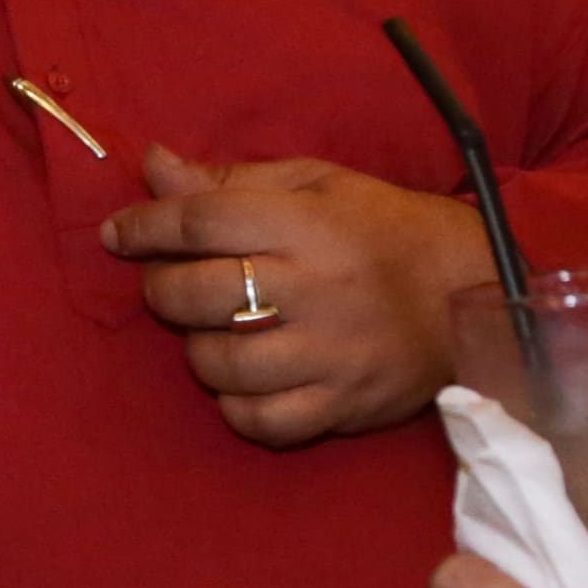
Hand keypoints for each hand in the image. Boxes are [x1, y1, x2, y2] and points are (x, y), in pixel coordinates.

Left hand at [95, 150, 496, 446]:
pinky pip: (260, 421)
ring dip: (197, 348)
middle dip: (163, 288)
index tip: (117, 233)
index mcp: (309, 225)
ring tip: (213, 331)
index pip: (203, 222)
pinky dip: (236, 404)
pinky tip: (244, 380)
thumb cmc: (384, 229)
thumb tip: (153, 167)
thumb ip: (231, 180)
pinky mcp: (342, 407)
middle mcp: (316, 291)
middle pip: (199, 295)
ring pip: (220, 365)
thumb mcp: (317, 184)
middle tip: (170, 283)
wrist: (470, 292)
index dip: (146, 226)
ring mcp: (330, 356)